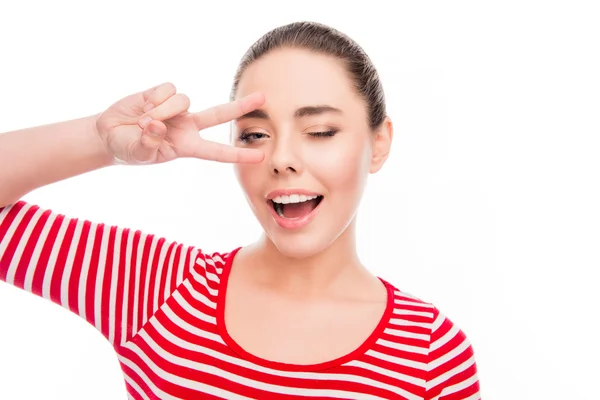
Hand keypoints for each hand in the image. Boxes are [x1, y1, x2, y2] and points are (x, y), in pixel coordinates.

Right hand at [95, 82, 264, 164]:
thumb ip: (149, 143)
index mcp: (187, 146)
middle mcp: (187, 126)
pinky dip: (154, 99)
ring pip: (184, 100)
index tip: (260, 157)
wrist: (109, 134)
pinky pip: (168, 90)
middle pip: (220, 114)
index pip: (217, 152)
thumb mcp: (139, 153)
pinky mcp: (163, 93)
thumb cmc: (128, 149)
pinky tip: (143, 107)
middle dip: (241, 106)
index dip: (238, 154)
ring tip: (144, 121)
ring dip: (162, 110)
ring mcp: (177, 109)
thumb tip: (158, 125)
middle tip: (263, 97)